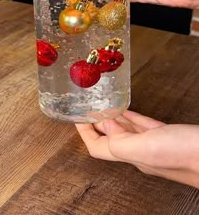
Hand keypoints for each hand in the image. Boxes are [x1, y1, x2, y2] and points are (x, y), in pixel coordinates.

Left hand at [76, 111, 198, 187]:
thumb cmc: (187, 156)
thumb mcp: (147, 148)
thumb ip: (121, 141)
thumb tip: (103, 127)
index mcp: (132, 155)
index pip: (98, 146)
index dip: (84, 132)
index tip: (76, 117)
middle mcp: (140, 151)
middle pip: (110, 137)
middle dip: (97, 123)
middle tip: (87, 108)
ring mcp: (154, 144)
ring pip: (126, 130)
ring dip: (112, 119)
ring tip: (102, 106)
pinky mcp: (167, 135)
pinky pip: (143, 125)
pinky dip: (132, 118)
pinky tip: (128, 111)